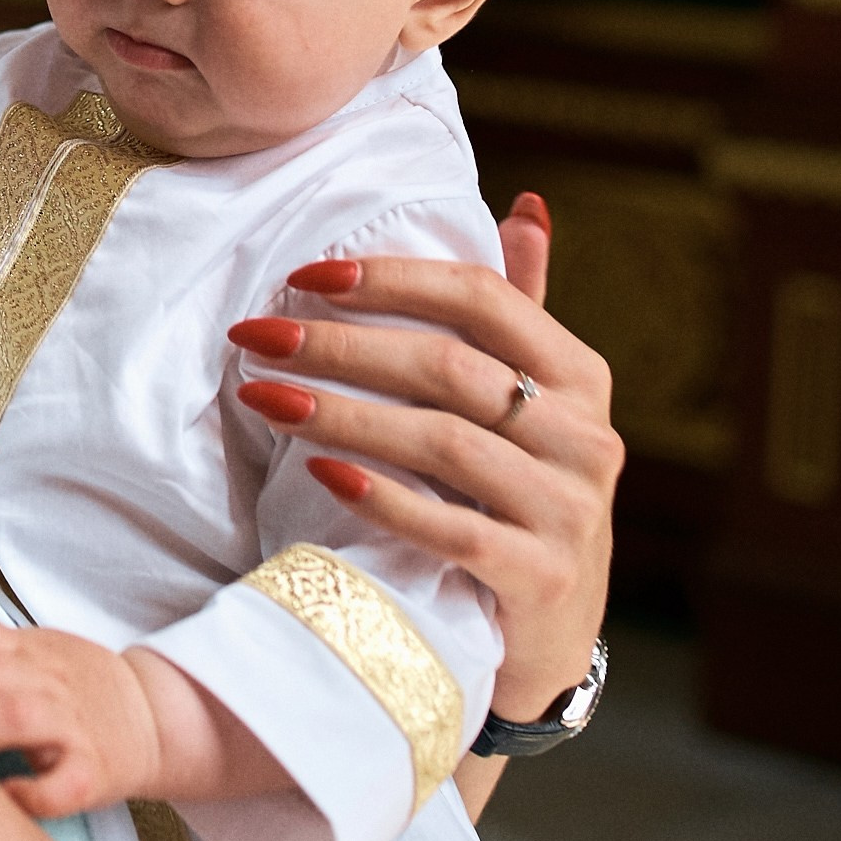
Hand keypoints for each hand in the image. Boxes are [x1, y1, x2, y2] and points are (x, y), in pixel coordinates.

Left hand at [0, 610, 165, 816]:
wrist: (153, 716)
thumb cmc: (75, 683)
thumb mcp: (29, 644)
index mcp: (25, 649)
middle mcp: (47, 679)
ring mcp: (72, 724)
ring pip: (15, 717)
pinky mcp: (93, 772)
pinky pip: (60, 785)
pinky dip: (28, 794)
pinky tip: (3, 796)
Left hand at [227, 187, 616, 725]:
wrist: (551, 635)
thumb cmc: (521, 493)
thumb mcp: (536, 400)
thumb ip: (522, 307)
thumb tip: (526, 204)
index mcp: (578, 375)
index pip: (484, 298)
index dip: (393, 280)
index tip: (305, 275)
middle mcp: (585, 436)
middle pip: (448, 368)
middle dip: (341, 346)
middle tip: (255, 335)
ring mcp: (567, 510)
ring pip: (440, 443)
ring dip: (340, 415)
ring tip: (263, 397)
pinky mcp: (538, 577)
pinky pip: (452, 529)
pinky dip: (382, 497)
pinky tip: (318, 473)